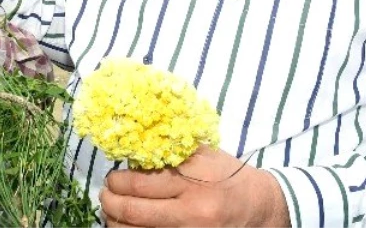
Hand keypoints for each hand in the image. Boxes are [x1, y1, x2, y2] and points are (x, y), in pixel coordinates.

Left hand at [100, 146, 289, 227]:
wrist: (260, 208)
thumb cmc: (229, 177)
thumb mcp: (205, 155)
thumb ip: (172, 150)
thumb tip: (133, 145)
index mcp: (194, 180)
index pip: (142, 180)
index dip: (118, 179)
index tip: (112, 176)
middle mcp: (191, 210)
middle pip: (133, 210)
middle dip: (110, 201)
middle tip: (105, 194)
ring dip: (115, 221)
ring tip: (111, 211)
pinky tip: (127, 226)